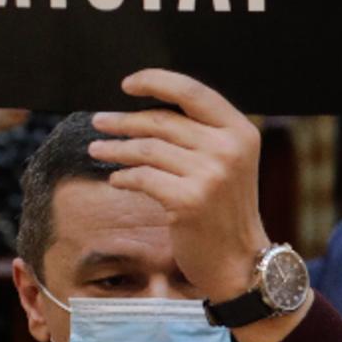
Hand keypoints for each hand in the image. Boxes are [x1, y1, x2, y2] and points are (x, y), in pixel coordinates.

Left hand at [87, 72, 300, 341]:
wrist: (239, 260)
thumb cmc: (226, 210)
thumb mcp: (228, 164)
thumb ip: (203, 134)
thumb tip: (146, 111)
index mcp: (242, 132)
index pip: (193, 93)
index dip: (157, 82)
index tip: (127, 84)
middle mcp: (229, 150)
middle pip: (163, 121)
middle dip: (124, 120)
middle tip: (100, 121)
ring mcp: (210, 175)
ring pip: (146, 149)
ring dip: (116, 149)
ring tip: (98, 149)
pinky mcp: (188, 200)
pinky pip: (141, 177)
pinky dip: (124, 177)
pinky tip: (118, 179)